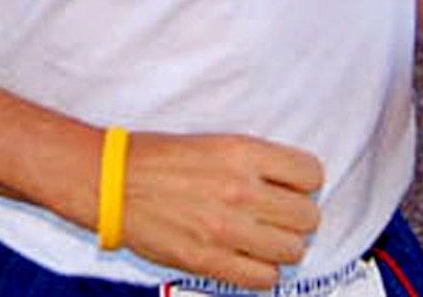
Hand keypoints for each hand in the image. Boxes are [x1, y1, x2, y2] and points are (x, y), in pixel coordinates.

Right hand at [118, 132, 323, 289]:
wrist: (111, 183)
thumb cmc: (158, 159)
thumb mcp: (215, 142)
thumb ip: (256, 162)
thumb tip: (293, 187)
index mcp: (242, 152)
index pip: (311, 174)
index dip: (304, 183)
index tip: (290, 188)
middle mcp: (239, 190)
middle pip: (307, 216)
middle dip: (296, 218)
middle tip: (276, 217)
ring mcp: (225, 228)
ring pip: (293, 250)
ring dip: (282, 247)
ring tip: (262, 239)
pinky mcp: (208, 261)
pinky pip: (265, 279)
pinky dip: (262, 273)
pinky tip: (247, 259)